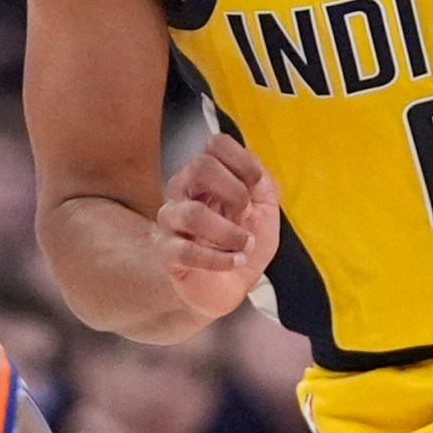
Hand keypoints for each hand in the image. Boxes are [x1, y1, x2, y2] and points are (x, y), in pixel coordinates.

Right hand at [158, 134, 280, 321]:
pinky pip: (185, 251)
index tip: (255, 186)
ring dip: (229, 232)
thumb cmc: (244, 244)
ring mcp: (171, 220)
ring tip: (245, 245)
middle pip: (200, 167)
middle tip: (245, 214)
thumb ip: (263, 183)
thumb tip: (254, 170)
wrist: (231, 288)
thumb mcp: (266, 209)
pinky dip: (218, 259)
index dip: (243, 161)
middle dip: (234, 192)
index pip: (215, 144)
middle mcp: (184, 190)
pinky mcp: (166, 251)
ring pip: (193, 213)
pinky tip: (233, 261)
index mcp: (207, 175)